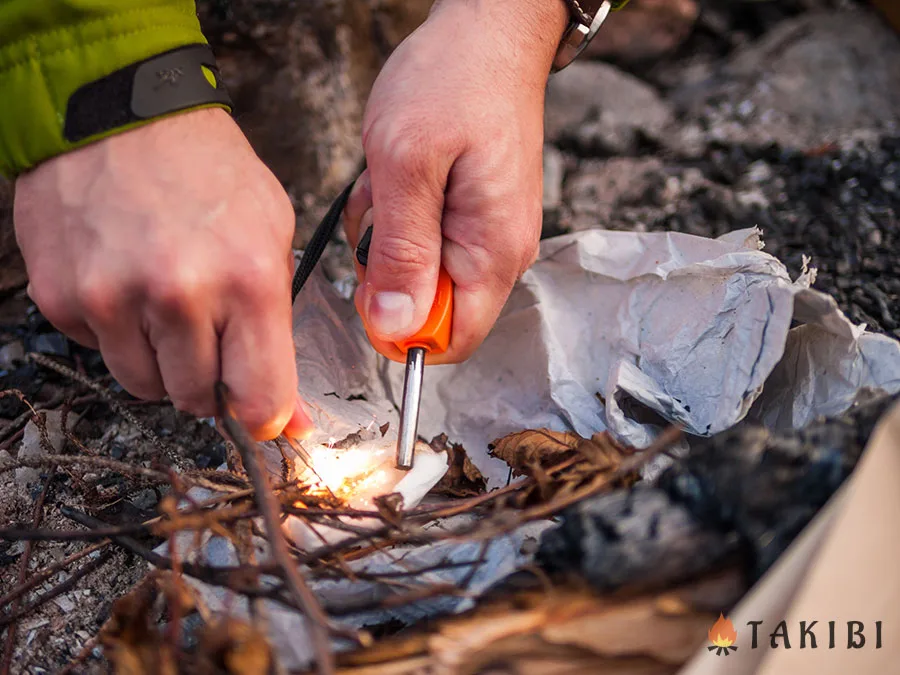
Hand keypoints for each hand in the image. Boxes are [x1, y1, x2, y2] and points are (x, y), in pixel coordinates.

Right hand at [14, 108, 312, 440]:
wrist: (120, 113)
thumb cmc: (208, 171)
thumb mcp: (273, 232)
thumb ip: (280, 328)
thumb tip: (286, 419)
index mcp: (248, 278)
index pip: (260, 397)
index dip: (264, 415)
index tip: (262, 413)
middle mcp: (179, 294)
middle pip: (198, 400)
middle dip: (212, 380)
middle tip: (211, 334)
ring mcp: (113, 298)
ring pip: (145, 385)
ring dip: (163, 361)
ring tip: (168, 305)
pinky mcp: (63, 297)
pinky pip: (99, 352)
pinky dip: (118, 333)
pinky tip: (128, 284)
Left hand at [344, 0, 566, 363]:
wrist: (487, 35)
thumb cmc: (452, 83)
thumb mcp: (407, 165)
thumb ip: (402, 253)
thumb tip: (395, 328)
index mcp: (492, 253)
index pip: (452, 341)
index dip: (400, 328)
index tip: (370, 280)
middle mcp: (500, 254)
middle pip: (430, 309)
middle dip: (387, 269)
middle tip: (381, 208)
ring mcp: (488, 235)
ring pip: (419, 274)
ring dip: (387, 236)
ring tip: (391, 181)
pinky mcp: (472, 216)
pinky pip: (422, 242)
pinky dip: (397, 215)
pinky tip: (399, 176)